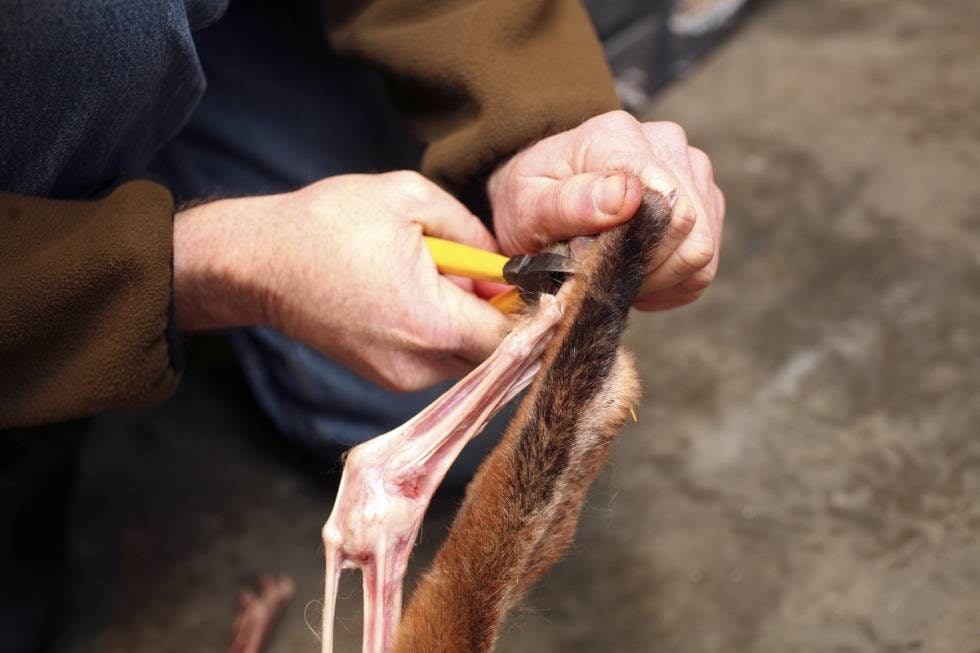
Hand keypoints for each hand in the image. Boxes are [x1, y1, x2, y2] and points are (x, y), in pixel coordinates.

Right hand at [173, 171, 508, 390]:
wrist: (260, 262)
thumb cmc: (328, 225)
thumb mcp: (409, 198)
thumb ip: (472, 228)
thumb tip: (502, 261)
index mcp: (431, 322)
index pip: (513, 336)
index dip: (531, 308)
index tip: (532, 279)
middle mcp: (419, 363)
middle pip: (493, 352)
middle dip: (499, 313)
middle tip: (480, 270)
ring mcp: (399, 377)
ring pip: (467, 358)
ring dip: (470, 323)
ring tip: (438, 278)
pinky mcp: (385, 377)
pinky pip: (437, 360)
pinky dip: (443, 332)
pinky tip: (418, 296)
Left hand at [487, 110, 724, 310]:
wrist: (539, 192)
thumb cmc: (528, 199)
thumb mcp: (527, 207)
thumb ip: (570, 202)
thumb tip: (627, 197)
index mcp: (619, 137)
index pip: (668, 206)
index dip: (638, 252)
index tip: (598, 262)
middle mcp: (666, 144)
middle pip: (693, 234)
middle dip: (648, 270)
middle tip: (604, 273)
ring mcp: (691, 169)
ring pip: (703, 252)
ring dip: (661, 278)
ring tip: (618, 272)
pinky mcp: (704, 198)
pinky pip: (705, 262)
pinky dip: (672, 281)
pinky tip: (637, 271)